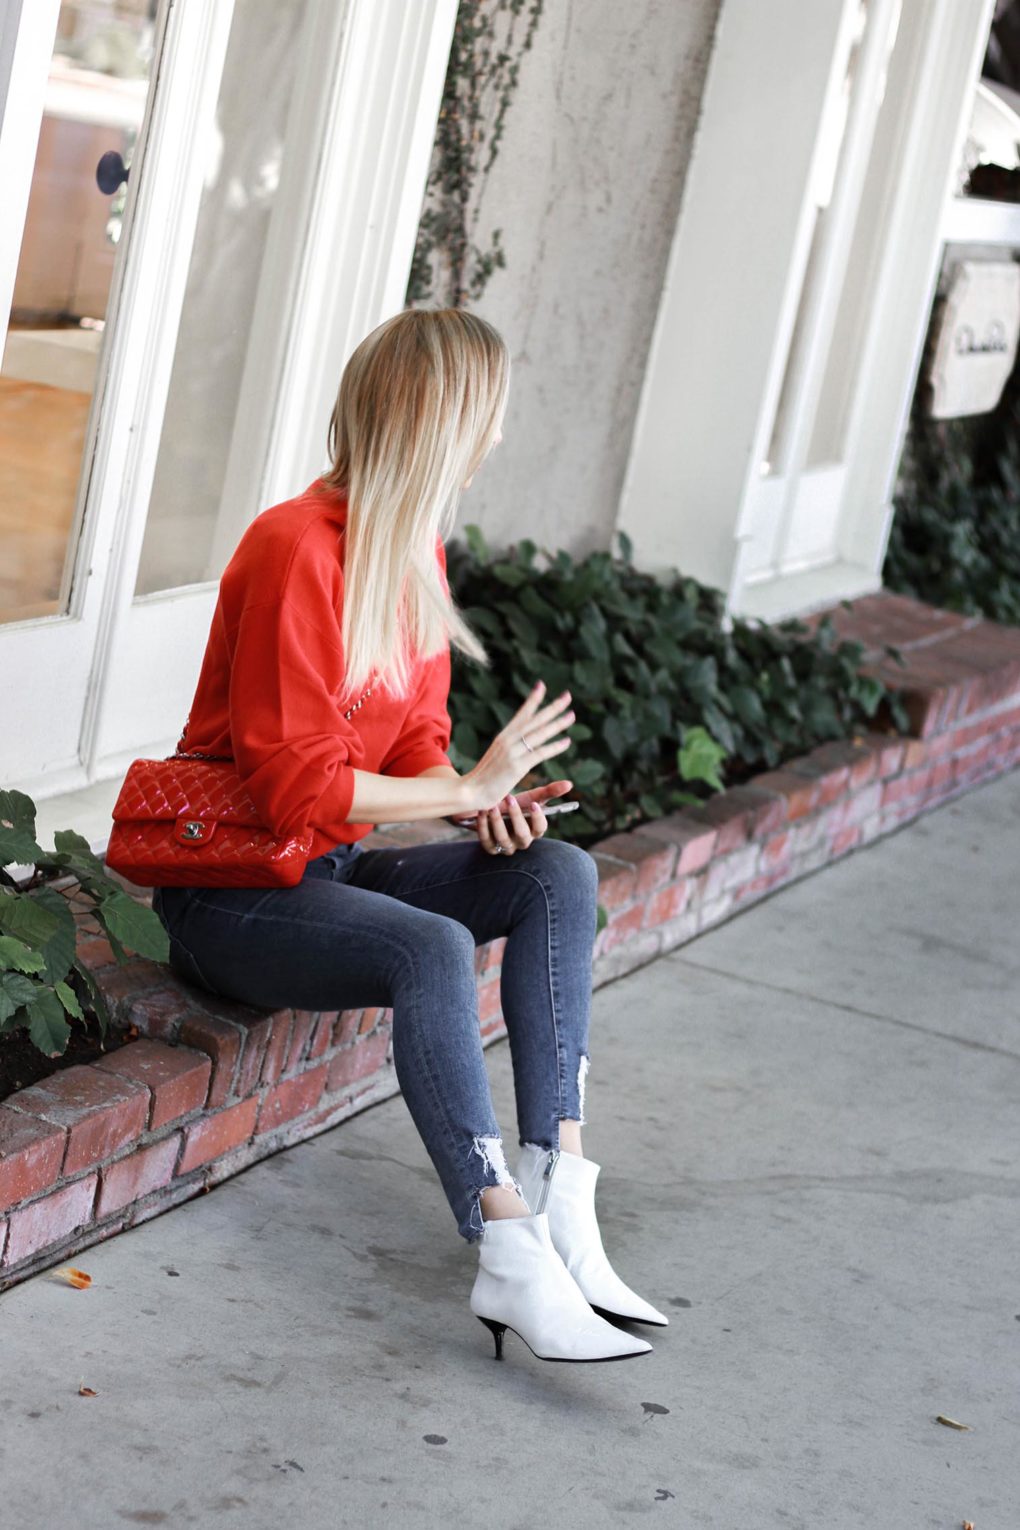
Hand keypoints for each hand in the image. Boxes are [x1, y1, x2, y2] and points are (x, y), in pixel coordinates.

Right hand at [462, 681, 574, 810]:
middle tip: (567, 695)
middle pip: (534, 720)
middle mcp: (507, 741)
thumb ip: (508, 748)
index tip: (541, 685)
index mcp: (503, 737)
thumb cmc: (482, 779)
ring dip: (557, 724)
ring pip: (539, 734)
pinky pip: (540, 753)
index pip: (521, 714)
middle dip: (552, 707)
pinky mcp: (517, 766)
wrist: (469, 791)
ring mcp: (512, 752)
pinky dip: (554, 747)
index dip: (532, 700)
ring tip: (572, 715)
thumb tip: (519, 743)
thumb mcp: (496, 757)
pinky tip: (567, 741)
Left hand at [469, 780, 572, 855]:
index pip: (541, 829)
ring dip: (497, 822)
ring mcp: (506, 846)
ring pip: (504, 839)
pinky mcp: (491, 848)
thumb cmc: (513, 805)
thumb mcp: (529, 798)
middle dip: (516, 817)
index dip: (538, 818)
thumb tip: (570, 784)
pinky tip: (482, 813)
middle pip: (523, 835)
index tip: (534, 804)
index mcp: (534, 830)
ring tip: (493, 806)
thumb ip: (549, 792)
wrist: (488, 809)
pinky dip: (483, 827)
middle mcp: (522, 841)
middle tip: (510, 799)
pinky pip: (487, 842)